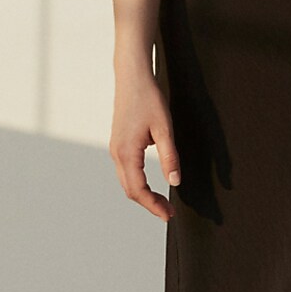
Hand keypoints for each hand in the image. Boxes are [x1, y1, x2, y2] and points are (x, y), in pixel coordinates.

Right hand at [110, 72, 181, 221]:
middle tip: (169, 212)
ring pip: (126, 181)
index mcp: (127, 152)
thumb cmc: (148, 98)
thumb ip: (169, 157)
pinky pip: (125, 171)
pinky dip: (137, 183)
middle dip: (149, 204)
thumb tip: (175, 182)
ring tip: (162, 202)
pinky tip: (150, 184)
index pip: (138, 189)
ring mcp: (115, 148)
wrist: (132, 77)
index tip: (168, 214)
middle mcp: (117, 153)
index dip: (153, 205)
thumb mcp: (164, 128)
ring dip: (143, 195)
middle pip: (130, 190)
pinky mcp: (118, 143)